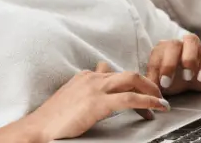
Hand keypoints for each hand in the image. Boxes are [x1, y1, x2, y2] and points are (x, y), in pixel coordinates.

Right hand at [27, 61, 170, 140]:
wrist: (39, 128)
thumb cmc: (53, 118)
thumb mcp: (71, 98)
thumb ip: (86, 91)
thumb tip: (100, 85)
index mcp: (85, 77)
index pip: (114, 72)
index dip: (131, 82)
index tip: (140, 92)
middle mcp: (92, 78)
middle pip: (128, 73)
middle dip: (147, 83)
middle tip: (158, 96)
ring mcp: (95, 89)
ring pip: (133, 80)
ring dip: (151, 90)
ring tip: (162, 102)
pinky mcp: (98, 103)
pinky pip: (131, 98)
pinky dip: (148, 101)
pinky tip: (157, 107)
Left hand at [146, 34, 200, 95]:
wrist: (196, 85)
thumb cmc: (175, 82)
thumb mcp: (163, 85)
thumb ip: (153, 85)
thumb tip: (144, 93)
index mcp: (163, 49)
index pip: (157, 53)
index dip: (157, 68)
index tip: (161, 84)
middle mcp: (178, 44)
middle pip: (173, 44)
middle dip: (169, 64)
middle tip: (168, 82)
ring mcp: (195, 46)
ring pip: (191, 40)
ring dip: (189, 58)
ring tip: (188, 77)